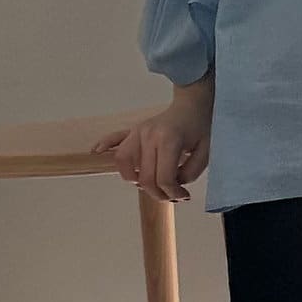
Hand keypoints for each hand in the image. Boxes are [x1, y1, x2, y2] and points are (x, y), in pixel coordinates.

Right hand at [90, 94, 211, 202]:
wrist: (192, 104)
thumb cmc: (200, 127)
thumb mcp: (205, 153)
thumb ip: (190, 173)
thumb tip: (171, 187)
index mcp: (169, 140)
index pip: (163, 178)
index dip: (172, 194)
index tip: (182, 196)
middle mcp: (149, 136)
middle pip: (144, 177)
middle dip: (158, 193)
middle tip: (171, 196)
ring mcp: (138, 132)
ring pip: (124, 163)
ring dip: (135, 180)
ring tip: (149, 184)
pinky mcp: (132, 130)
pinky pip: (114, 138)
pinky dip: (105, 145)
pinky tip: (96, 151)